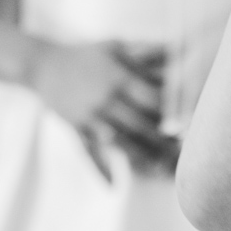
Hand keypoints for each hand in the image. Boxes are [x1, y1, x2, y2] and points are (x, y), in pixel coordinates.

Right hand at [28, 38, 178, 180]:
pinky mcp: (76, 128)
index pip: (151, 98)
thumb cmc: (86, 53)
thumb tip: (178, 46)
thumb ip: (147, 48)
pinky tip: (113, 185)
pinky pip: (88, 152)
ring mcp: (89, 116)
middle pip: (139, 123)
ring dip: (141, 155)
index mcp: (119, 78)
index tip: (188, 117)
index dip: (170, 109)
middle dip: (161, 137)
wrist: (42, 65)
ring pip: (120, 141)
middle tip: (181, 148)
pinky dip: (100, 169)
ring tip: (160, 167)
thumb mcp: (116, 45)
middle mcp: (106, 99)